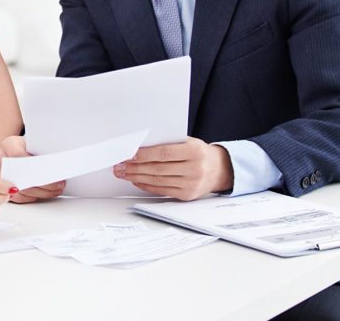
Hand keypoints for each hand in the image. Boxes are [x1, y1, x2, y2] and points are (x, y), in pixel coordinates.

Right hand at [0, 136, 64, 203]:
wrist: (24, 150)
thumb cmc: (32, 147)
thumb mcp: (37, 142)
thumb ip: (44, 148)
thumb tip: (60, 160)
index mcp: (8, 144)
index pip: (18, 154)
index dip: (34, 164)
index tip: (50, 169)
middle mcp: (0, 159)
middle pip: (20, 175)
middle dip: (42, 181)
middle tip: (59, 183)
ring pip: (20, 189)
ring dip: (41, 192)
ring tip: (57, 189)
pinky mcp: (1, 188)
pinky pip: (17, 197)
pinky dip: (33, 197)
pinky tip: (45, 193)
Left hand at [113, 137, 232, 200]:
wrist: (219, 169)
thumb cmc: (199, 152)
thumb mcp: (188, 142)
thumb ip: (168, 143)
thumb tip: (140, 146)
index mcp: (194, 151)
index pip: (164, 153)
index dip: (144, 155)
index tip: (129, 155)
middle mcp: (194, 169)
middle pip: (158, 169)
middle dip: (135, 167)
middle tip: (120, 165)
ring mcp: (191, 184)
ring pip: (158, 181)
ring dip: (136, 177)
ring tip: (123, 173)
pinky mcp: (187, 195)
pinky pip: (162, 190)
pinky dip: (146, 185)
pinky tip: (136, 180)